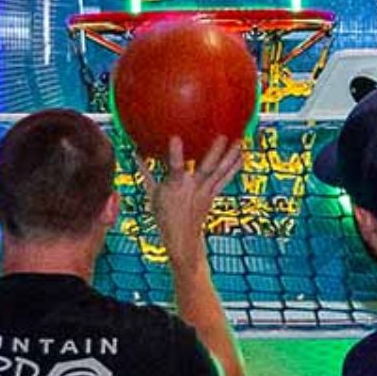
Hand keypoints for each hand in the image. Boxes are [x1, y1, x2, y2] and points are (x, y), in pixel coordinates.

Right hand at [140, 136, 243, 264]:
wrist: (182, 238)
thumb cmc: (164, 215)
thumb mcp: (152, 194)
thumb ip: (145, 173)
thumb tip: (135, 155)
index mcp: (174, 185)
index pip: (174, 167)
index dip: (175, 153)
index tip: (175, 137)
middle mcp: (192, 187)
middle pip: (206, 168)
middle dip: (214, 152)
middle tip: (223, 136)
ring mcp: (204, 192)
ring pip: (219, 172)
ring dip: (230, 157)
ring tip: (240, 142)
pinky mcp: (212, 195)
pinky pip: (224, 180)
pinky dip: (233, 168)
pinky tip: (241, 156)